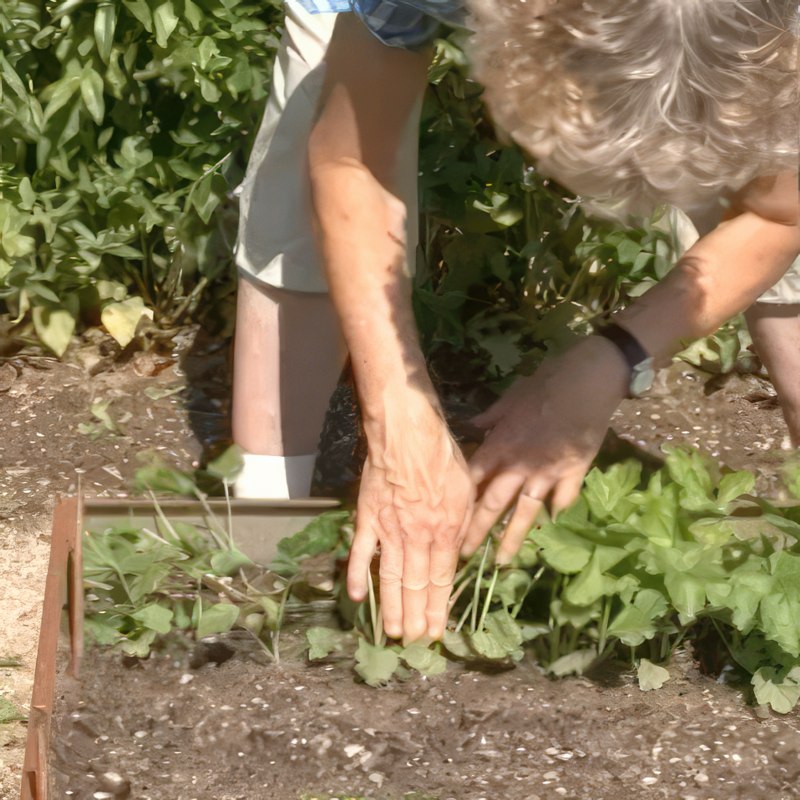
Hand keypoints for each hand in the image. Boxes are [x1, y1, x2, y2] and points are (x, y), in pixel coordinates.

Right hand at [347, 403, 473, 641]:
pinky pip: (361, 553)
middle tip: (415, 644)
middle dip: (417, 618)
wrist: (407, 434)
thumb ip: (462, 527)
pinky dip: (358, 576)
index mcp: (444, 532)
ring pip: (390, 578)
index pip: (441, 580)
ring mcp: (389, 531)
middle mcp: (416, 538)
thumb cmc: (442, 457)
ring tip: (394, 634)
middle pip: (416, 586)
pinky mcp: (367, 519)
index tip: (438, 632)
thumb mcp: (467, 491)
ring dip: (392, 608)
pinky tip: (357, 598)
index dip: (439, 609)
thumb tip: (458, 554)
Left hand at [462, 336, 628, 563]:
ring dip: (511, 538)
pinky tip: (550, 523)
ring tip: (500, 562)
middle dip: (476, 532)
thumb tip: (469, 426)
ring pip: (525, 513)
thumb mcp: (511, 397)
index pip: (472, 479)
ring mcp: (548, 473)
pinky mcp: (574, 473)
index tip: (444, 521)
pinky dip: (556, 510)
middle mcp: (520, 465)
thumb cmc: (546, 382)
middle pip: (492, 504)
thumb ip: (489, 417)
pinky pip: (562, 499)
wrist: (589, 380)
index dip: (457, 502)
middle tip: (461, 557)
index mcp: (501, 444)